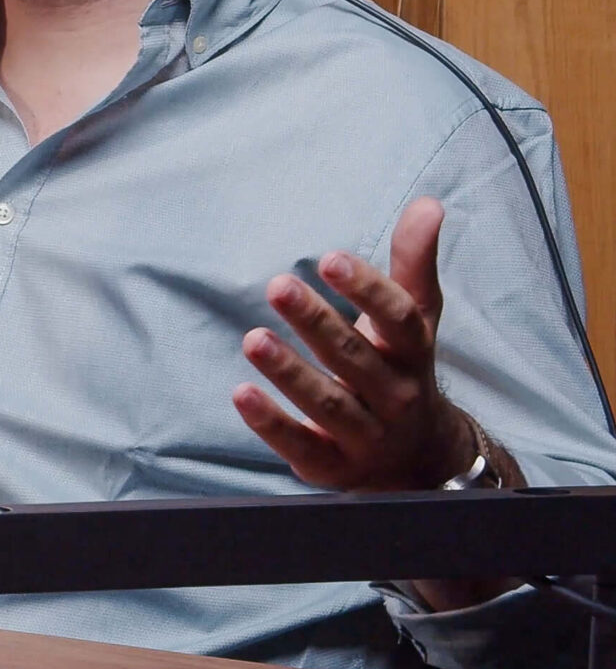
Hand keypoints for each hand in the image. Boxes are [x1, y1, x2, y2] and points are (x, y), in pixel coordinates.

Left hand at [231, 197, 477, 491]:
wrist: (423, 462)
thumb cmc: (403, 372)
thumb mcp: (415, 320)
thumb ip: (413, 264)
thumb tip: (427, 203)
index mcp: (412, 354)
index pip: (398, 320)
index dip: (367, 289)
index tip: (329, 258)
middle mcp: (394, 396)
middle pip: (354, 358)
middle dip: (316, 323)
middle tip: (277, 286)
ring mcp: (365, 436)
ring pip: (328, 404)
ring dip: (289, 373)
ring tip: (253, 340)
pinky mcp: (331, 465)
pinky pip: (300, 444)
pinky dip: (271, 423)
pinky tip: (241, 394)